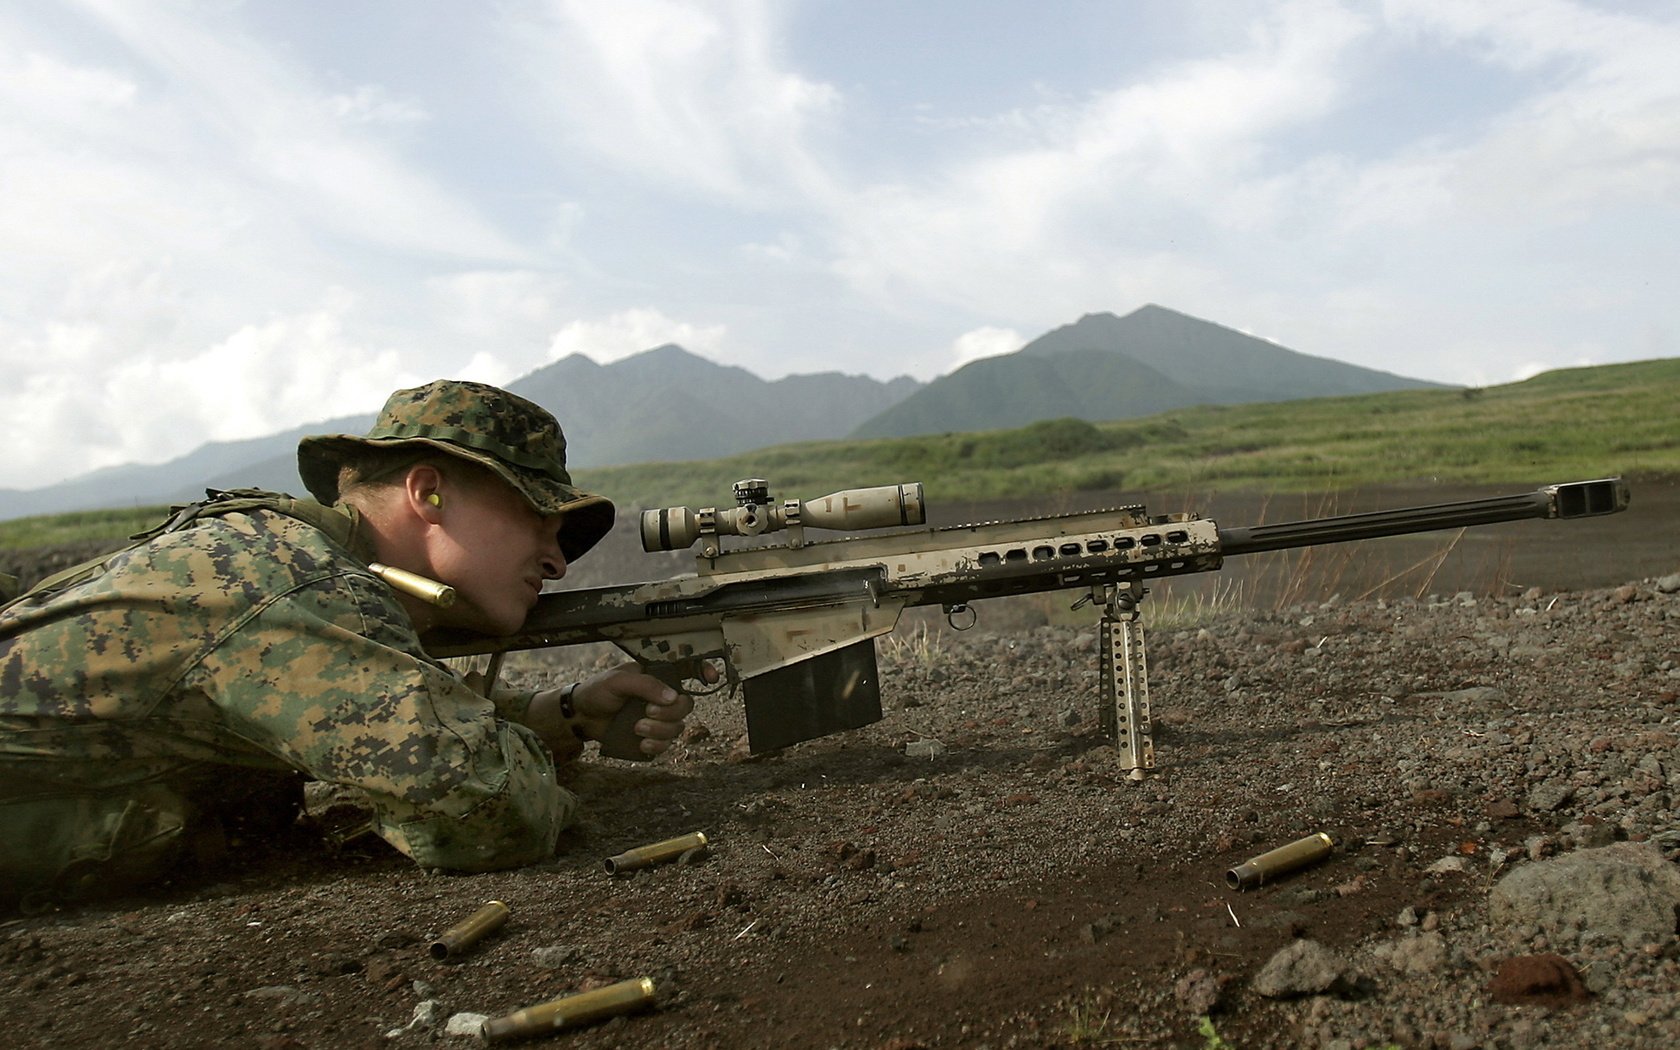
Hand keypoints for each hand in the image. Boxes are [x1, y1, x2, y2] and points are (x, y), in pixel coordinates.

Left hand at [530, 663, 704, 758]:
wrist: (582, 716)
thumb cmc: (599, 691)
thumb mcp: (619, 680)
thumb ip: (646, 684)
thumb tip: (672, 697)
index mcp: (658, 676)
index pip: (688, 670)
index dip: (704, 671)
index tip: (710, 678)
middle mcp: (662, 697)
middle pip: (686, 705)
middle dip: (670, 712)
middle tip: (647, 712)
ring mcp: (659, 718)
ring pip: (678, 727)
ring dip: (660, 730)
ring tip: (637, 727)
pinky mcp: (652, 737)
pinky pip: (667, 744)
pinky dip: (656, 745)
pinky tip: (641, 743)